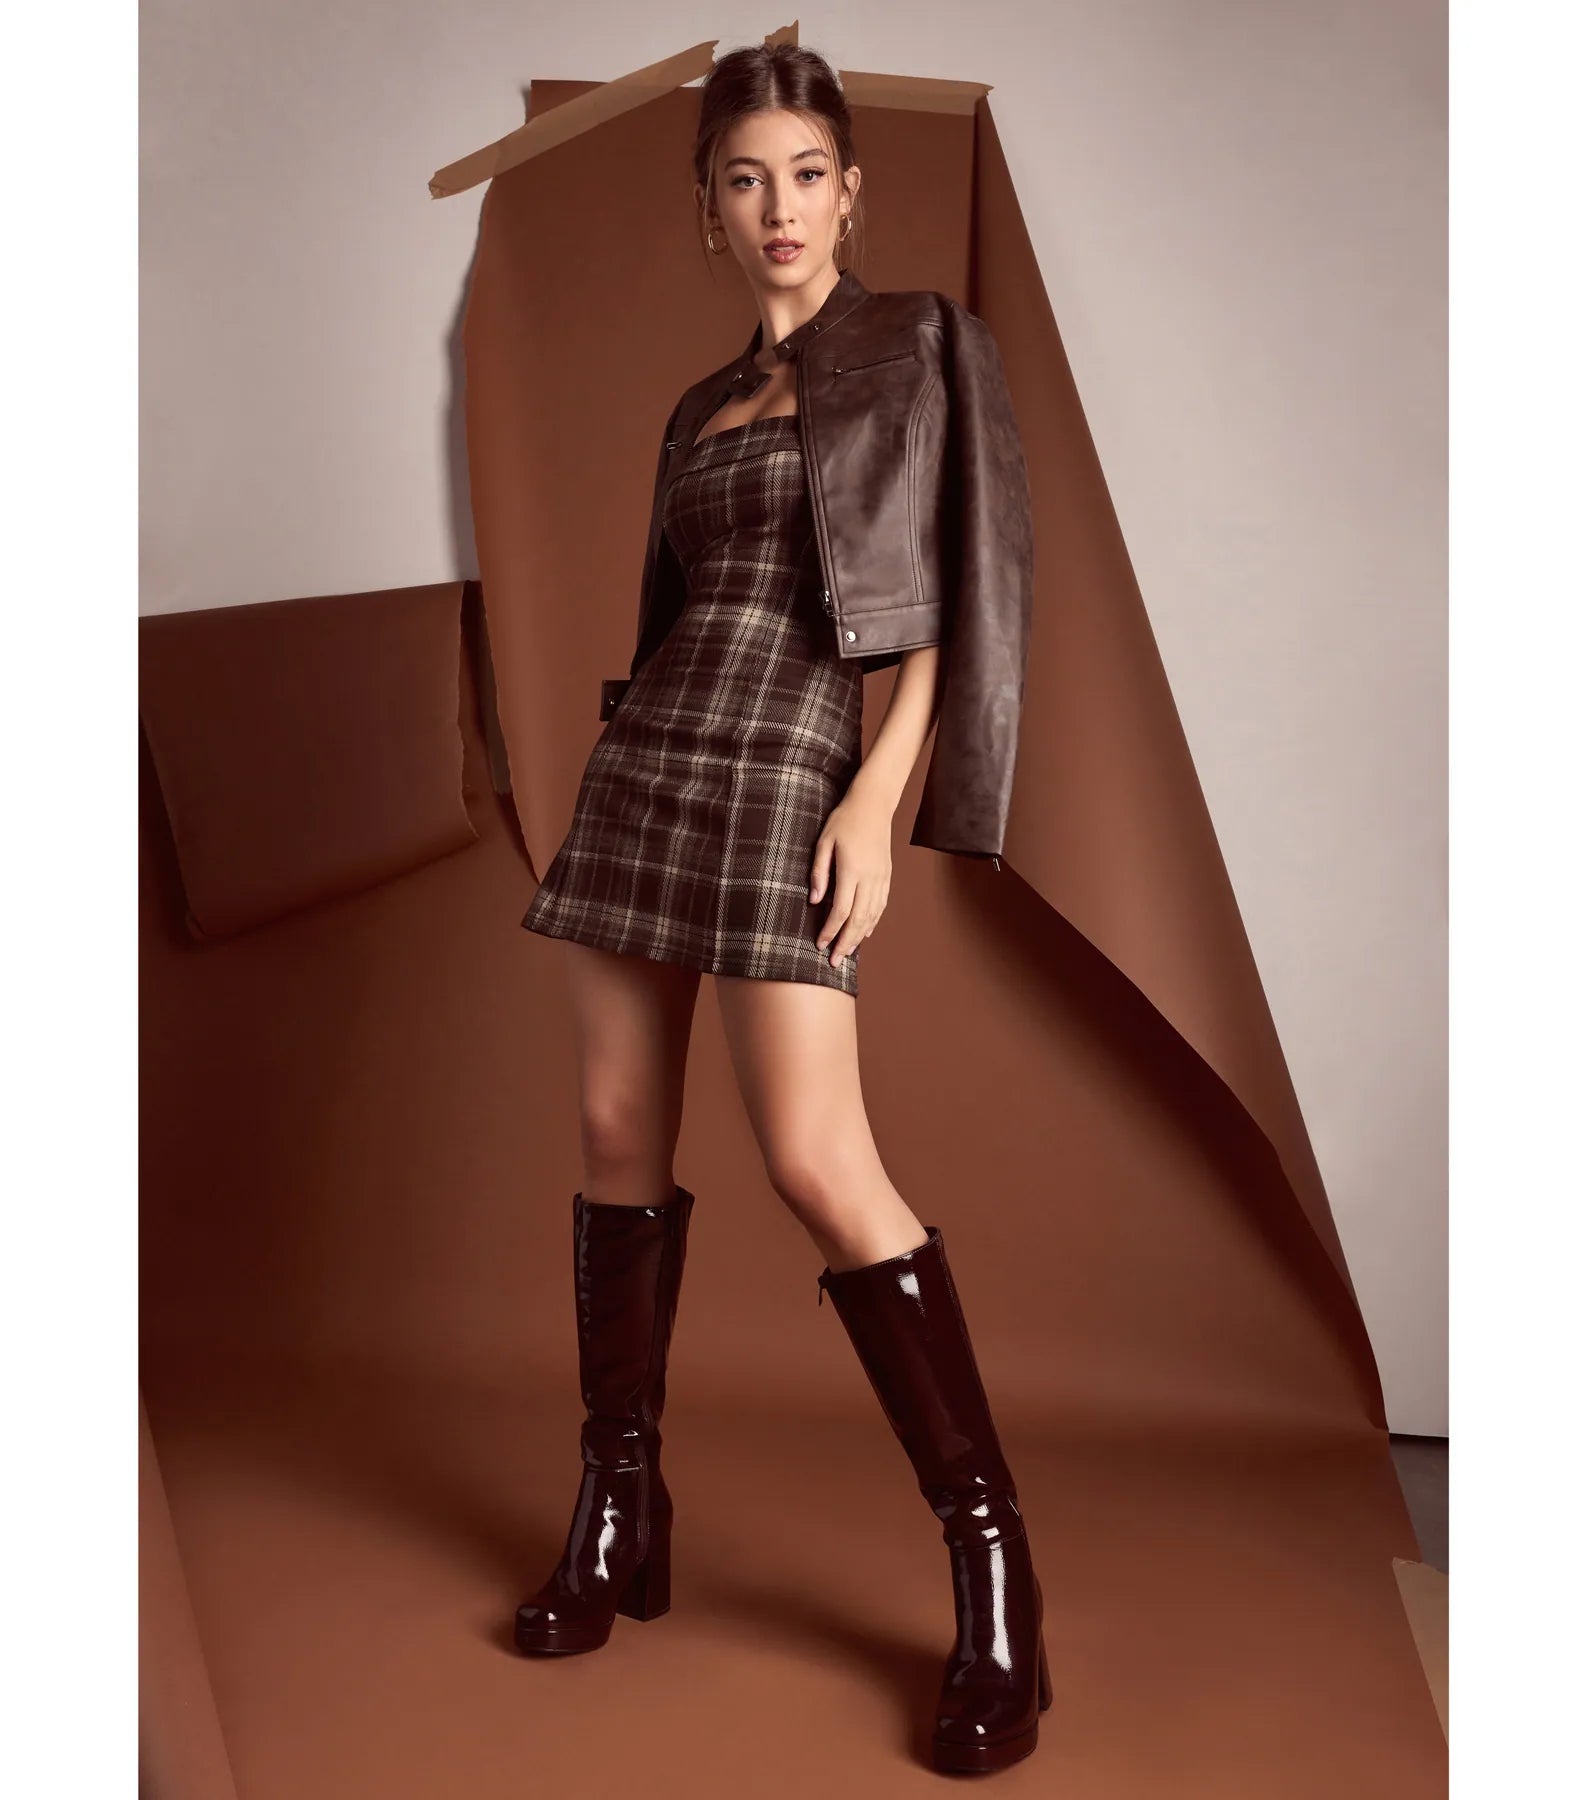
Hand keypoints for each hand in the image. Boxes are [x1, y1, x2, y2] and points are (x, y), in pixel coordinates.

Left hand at [810, 793, 892, 967]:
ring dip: (859, 938)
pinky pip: (881, 906)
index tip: (820, 945)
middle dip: (845, 943)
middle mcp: (870, 878)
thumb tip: (814, 901)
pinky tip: (865, 934)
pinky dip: (872, 923)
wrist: (873, 806)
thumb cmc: (844, 821)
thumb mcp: (823, 843)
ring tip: (847, 953)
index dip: (830, 931)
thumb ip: (819, 873)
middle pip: (858, 920)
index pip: (841, 910)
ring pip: (871, 916)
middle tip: (834, 962)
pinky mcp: (887, 877)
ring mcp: (881, 879)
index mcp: (852, 870)